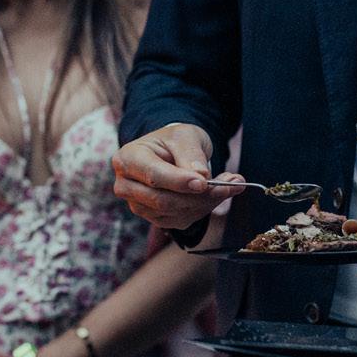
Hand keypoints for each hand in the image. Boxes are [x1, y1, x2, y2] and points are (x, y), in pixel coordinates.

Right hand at [112, 124, 236, 228]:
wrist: (169, 151)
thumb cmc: (173, 141)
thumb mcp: (184, 136)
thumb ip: (191, 155)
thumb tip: (202, 179)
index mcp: (127, 159)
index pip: (153, 175)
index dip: (179, 181)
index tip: (204, 182)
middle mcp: (126, 185)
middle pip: (163, 200)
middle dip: (199, 195)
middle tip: (230, 183)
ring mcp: (138, 204)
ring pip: (175, 213)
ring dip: (206, 202)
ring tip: (229, 184)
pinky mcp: (153, 218)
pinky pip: (181, 220)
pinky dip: (203, 209)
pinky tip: (214, 194)